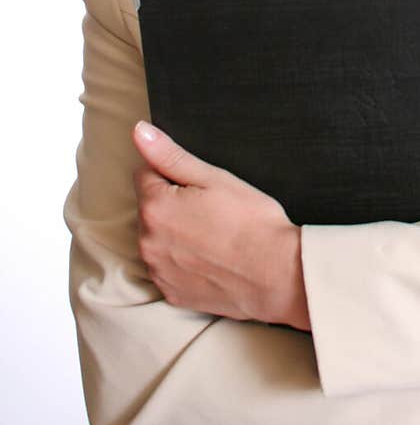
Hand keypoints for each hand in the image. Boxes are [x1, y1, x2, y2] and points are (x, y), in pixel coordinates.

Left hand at [132, 121, 310, 330]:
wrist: (276, 273)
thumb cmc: (251, 221)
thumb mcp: (214, 178)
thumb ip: (170, 155)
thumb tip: (139, 131)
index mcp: (155, 207)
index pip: (146, 175)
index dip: (174, 175)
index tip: (200, 187)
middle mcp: (147, 241)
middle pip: (150, 209)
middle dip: (171, 204)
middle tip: (211, 210)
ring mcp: (158, 271)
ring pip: (157, 239)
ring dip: (174, 234)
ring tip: (213, 235)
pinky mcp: (171, 293)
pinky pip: (167, 268)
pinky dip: (182, 262)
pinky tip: (209, 257)